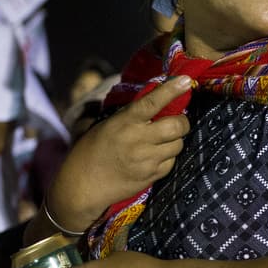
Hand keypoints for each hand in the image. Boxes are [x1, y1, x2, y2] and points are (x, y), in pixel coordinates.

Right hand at [46, 77, 193, 231]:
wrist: (82, 186)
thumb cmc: (90, 151)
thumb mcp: (104, 125)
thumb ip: (128, 114)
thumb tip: (153, 99)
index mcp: (124, 122)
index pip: (152, 103)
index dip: (171, 90)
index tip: (185, 81)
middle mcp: (138, 140)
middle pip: (177, 126)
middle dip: (182, 121)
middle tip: (177, 120)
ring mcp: (147, 160)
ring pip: (178, 144)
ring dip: (175, 139)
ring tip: (162, 140)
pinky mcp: (151, 176)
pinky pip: (172, 162)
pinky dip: (169, 156)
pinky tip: (156, 156)